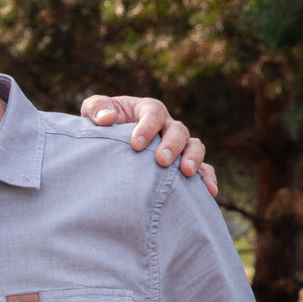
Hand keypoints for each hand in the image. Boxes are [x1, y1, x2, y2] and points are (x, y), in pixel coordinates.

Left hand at [81, 95, 218, 197]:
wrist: (107, 144)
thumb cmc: (101, 124)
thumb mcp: (93, 112)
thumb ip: (97, 109)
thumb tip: (107, 120)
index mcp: (148, 110)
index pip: (154, 113)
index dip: (147, 127)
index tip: (135, 144)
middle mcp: (167, 126)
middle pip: (178, 130)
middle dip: (172, 145)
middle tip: (161, 161)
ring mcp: (178, 145)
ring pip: (194, 146)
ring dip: (193, 158)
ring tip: (186, 173)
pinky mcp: (182, 164)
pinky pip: (202, 168)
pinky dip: (207, 177)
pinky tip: (208, 192)